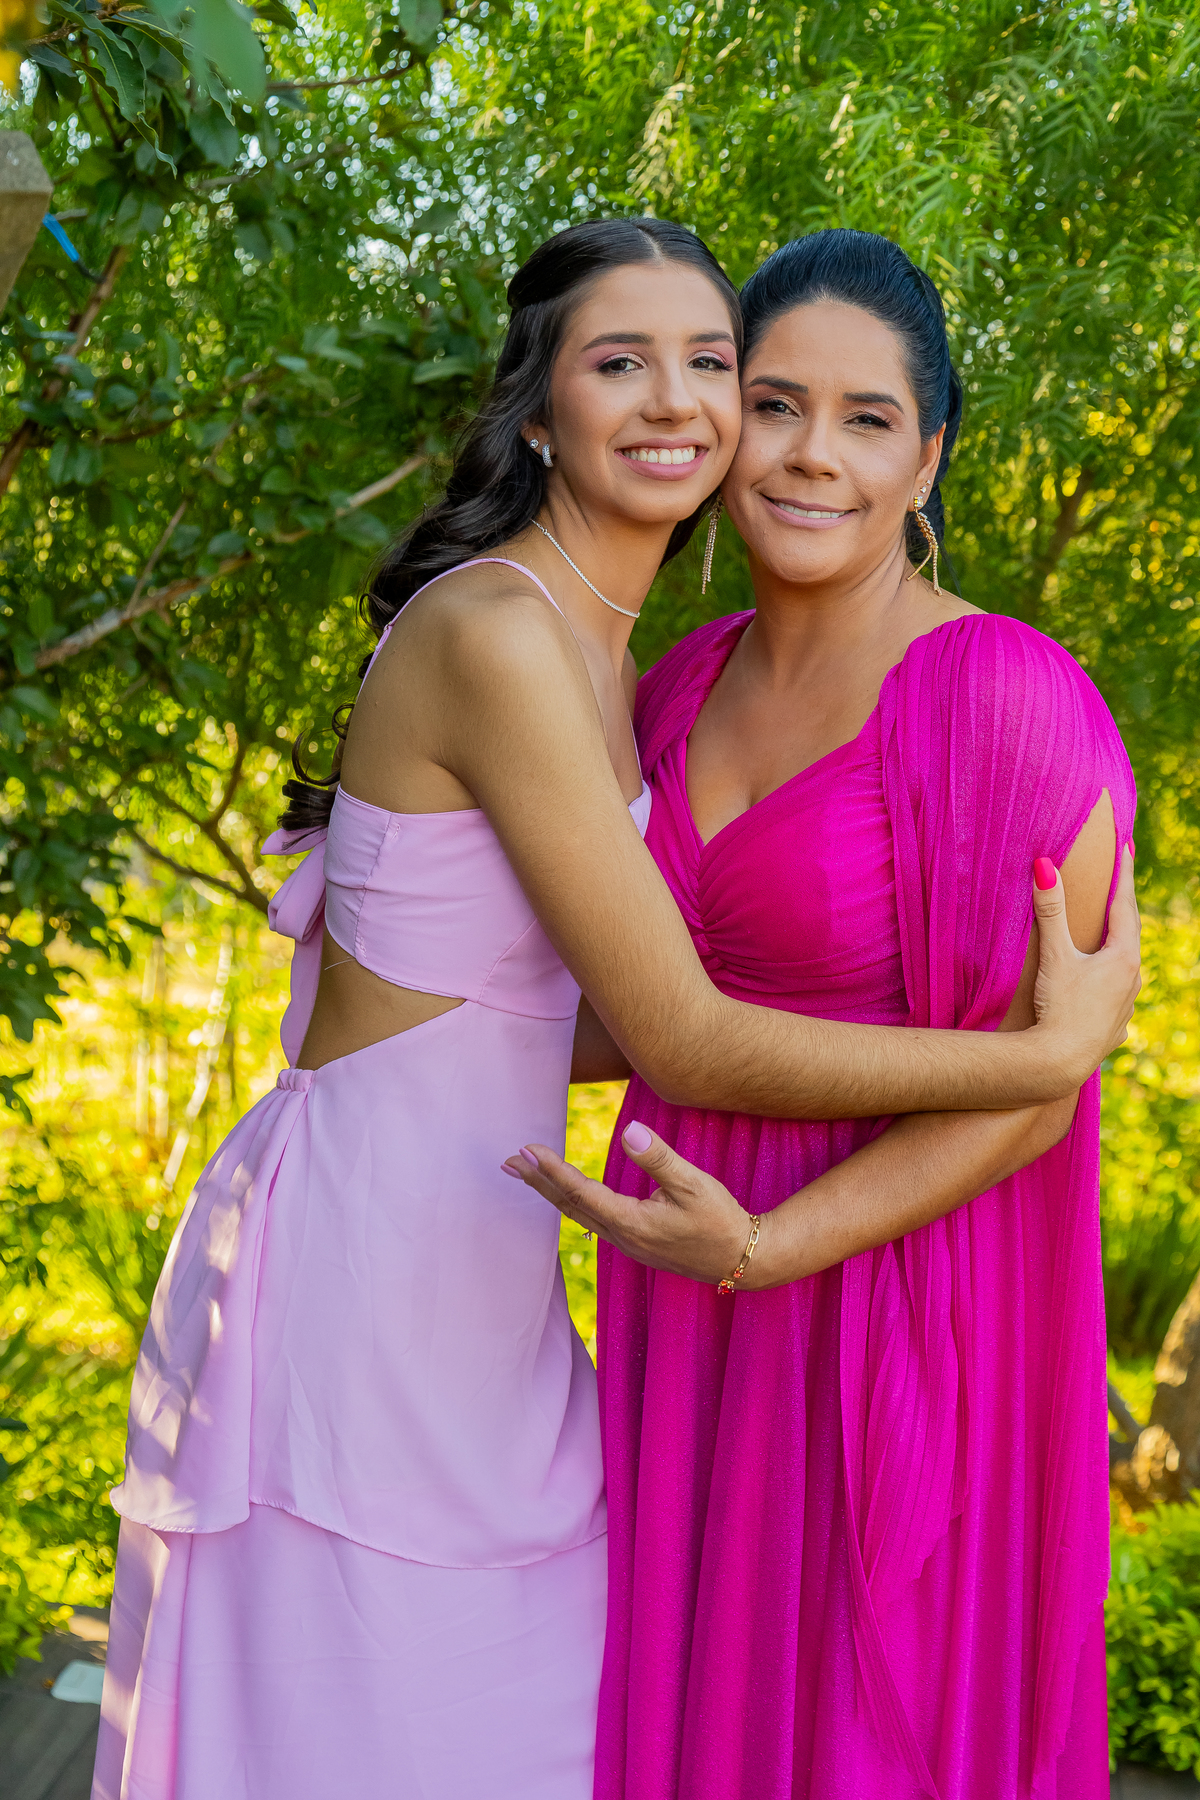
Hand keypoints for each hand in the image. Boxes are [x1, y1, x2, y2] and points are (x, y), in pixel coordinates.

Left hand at [502, 1123, 762, 1286]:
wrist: (743, 1260)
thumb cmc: (722, 1219)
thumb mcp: (695, 1184)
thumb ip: (659, 1158)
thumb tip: (629, 1131)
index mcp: (632, 1222)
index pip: (581, 1192)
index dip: (552, 1170)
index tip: (527, 1149)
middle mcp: (622, 1236)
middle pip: (569, 1206)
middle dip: (538, 1182)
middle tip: (508, 1161)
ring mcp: (628, 1243)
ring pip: (578, 1214)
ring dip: (550, 1192)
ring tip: (526, 1173)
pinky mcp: (636, 1243)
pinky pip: (592, 1221)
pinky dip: (572, 1203)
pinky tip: (566, 1196)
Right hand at [1031, 845, 1140, 1084]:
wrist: (1059, 1062)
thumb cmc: (1058, 1007)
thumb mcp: (1054, 955)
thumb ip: (1050, 910)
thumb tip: (1044, 865)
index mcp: (1123, 957)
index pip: (1124, 904)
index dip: (1123, 873)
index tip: (1126, 845)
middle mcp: (1133, 980)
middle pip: (1131, 933)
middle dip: (1125, 905)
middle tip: (1122, 880)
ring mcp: (1127, 1006)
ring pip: (1128, 967)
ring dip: (1120, 946)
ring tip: (1114, 935)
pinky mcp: (1116, 1028)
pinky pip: (1118, 997)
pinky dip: (1113, 983)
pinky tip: (1106, 990)